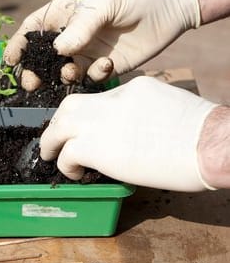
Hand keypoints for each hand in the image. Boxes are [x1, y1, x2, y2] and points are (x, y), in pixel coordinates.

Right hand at [4, 0, 200, 90]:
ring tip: (69, 72)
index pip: (33, 29)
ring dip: (61, 76)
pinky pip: (90, 77)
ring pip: (63, 71)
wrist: (173, 2)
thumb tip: (57, 51)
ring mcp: (86, 51)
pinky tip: (107, 64)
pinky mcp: (104, 65)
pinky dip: (94, 75)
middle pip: (42, 56)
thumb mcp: (105, 1)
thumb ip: (81, 26)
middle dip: (34, 70)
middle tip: (31, 82)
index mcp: (64, 12)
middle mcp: (71, 34)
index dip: (19, 44)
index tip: (10, 60)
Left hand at [39, 76, 216, 190]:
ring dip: (51, 143)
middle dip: (59, 124)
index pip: (97, 99)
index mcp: (132, 88)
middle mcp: (111, 100)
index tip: (85, 131)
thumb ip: (141, 113)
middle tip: (56, 141)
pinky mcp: (96, 147)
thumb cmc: (201, 133)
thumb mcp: (167, 107)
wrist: (211, 144)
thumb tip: (127, 132)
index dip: (87, 117)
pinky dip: (65, 166)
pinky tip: (75, 174)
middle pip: (70, 106)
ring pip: (58, 127)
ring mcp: (101, 122)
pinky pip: (66, 155)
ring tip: (52, 157)